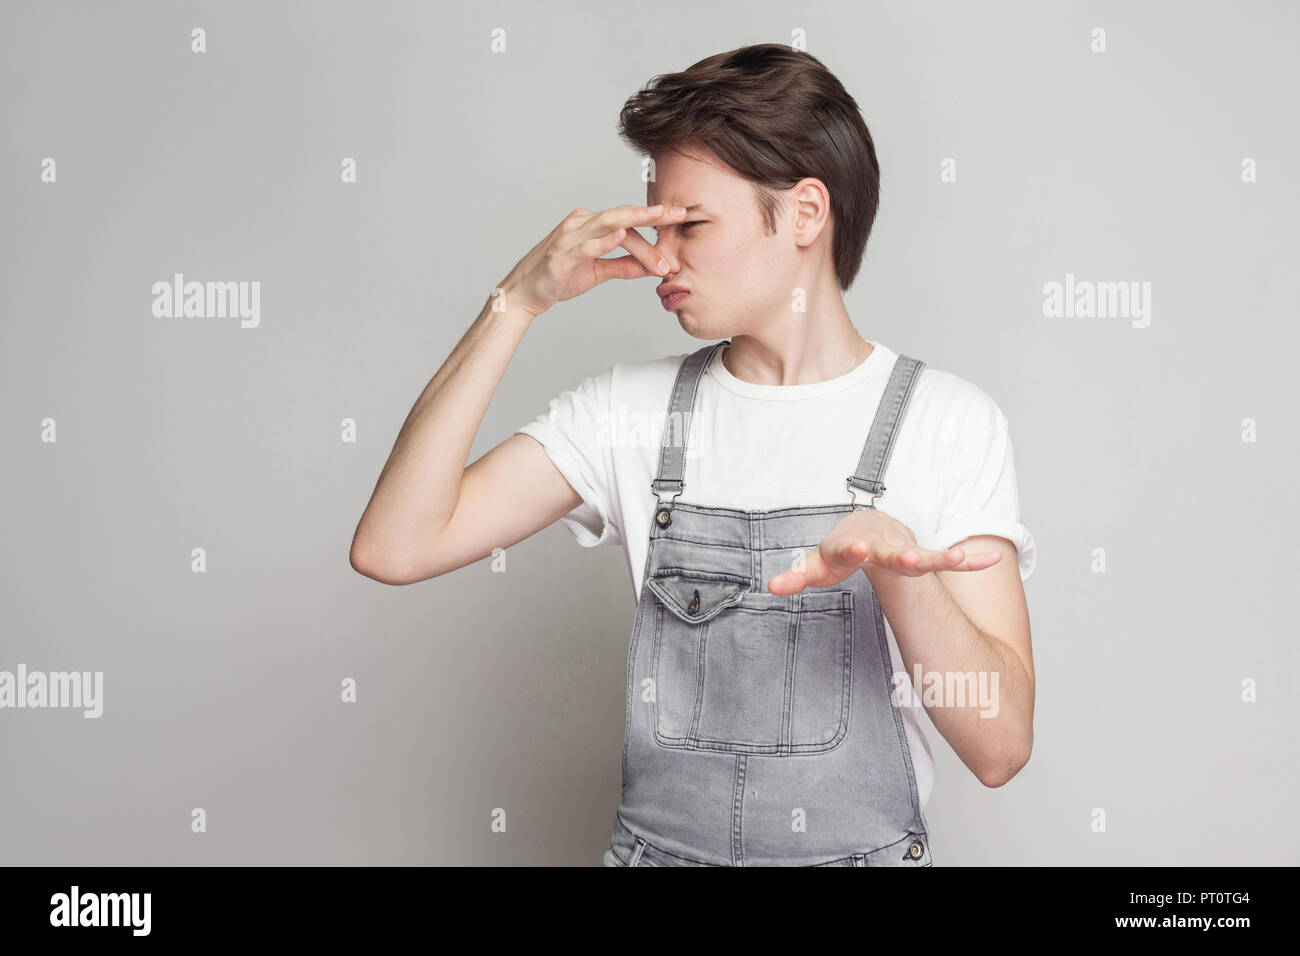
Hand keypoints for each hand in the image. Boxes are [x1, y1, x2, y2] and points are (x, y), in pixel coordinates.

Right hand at [500, 204, 687, 316]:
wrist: (525, 293)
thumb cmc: (558, 277)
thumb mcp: (598, 272)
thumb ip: (624, 266)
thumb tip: (652, 267)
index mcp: (590, 224)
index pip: (628, 224)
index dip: (655, 228)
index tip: (680, 223)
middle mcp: (581, 223)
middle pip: (623, 215)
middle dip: (653, 214)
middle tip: (680, 213)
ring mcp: (570, 237)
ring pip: (609, 225)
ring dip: (637, 224)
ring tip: (660, 218)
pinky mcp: (561, 254)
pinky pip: (587, 245)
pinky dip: (605, 240)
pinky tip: (622, 235)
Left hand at [766, 507, 1001, 594]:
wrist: (865, 528)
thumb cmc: (838, 551)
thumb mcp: (815, 564)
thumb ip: (795, 576)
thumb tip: (770, 587)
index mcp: (851, 546)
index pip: (847, 549)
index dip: (850, 550)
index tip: (856, 550)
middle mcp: (881, 546)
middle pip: (891, 551)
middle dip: (899, 555)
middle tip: (909, 560)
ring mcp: (904, 552)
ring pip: (923, 556)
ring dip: (939, 558)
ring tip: (957, 561)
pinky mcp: (922, 560)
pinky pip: (946, 560)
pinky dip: (968, 560)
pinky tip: (991, 558)